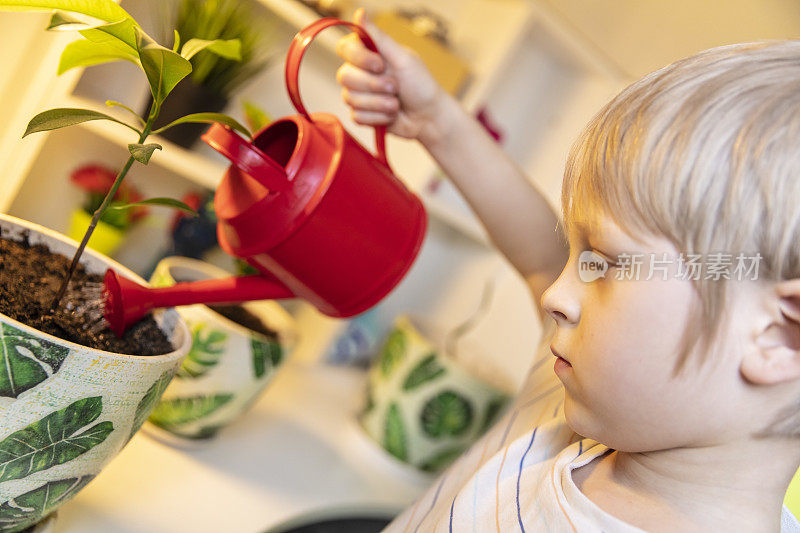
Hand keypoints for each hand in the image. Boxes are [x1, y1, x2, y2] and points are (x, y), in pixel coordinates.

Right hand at [336, 8, 447, 143]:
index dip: (359, 59)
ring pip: (350, 98)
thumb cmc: (420, 85)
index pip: (345, 49)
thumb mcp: (402, 58)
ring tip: (396, 104)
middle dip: (373, 85)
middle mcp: (360, 72)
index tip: (380, 65)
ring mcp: (359, 94)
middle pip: (344, 76)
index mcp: (369, 53)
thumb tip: (359, 12)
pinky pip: (357, 116)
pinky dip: (378, 117)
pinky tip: (391, 115)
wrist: (429, 117)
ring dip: (378, 103)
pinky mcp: (362, 114)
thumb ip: (378, 37)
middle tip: (395, 88)